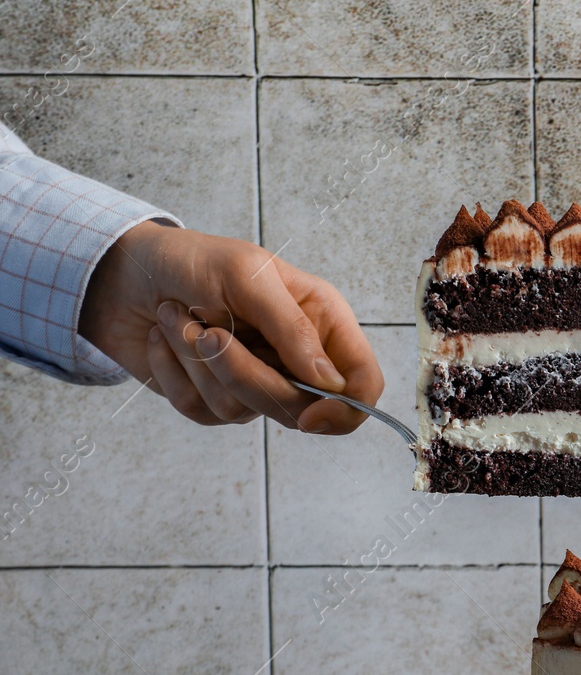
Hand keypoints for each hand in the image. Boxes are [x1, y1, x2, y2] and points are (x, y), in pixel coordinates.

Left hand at [78, 221, 383, 432]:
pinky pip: (202, 411)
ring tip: (180, 318)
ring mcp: (256, 382)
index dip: (346, 409)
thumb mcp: (247, 276)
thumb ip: (293, 328)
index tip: (310, 415)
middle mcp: (296, 358)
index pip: (363, 384)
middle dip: (247, 375)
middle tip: (209, 335)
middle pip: (301, 409)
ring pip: (246, 411)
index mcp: (322, 323)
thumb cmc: (193, 260)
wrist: (123, 270)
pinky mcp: (213, 399)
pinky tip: (165, 337)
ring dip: (198, 362)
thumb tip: (329, 383)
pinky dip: (174, 372)